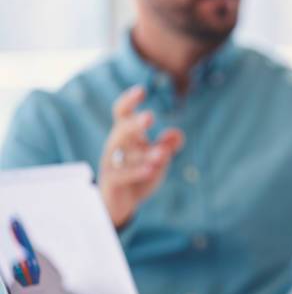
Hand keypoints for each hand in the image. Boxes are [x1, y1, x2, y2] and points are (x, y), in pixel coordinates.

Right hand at [99, 86, 183, 226]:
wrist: (120, 203)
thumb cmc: (139, 173)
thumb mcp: (157, 159)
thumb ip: (167, 146)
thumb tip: (178, 134)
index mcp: (125, 135)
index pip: (122, 113)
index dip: (129, 101)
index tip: (141, 90)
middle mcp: (115, 146)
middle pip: (122, 131)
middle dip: (135, 124)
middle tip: (150, 117)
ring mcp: (111, 164)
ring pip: (125, 155)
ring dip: (145, 153)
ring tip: (163, 154)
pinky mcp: (111, 182)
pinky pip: (122, 175)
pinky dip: (137, 172)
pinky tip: (151, 170)